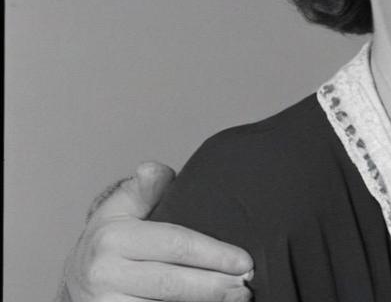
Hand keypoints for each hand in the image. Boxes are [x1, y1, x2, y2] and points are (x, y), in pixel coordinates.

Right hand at [59, 162, 253, 301]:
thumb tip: (153, 169)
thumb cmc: (110, 243)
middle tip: (246, 285)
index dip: (213, 254)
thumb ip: (143, 189)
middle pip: (172, 283)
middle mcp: (105, 273)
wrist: (76, 281)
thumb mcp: (119, 209)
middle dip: (215, 286)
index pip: (174, 245)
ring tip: (237, 299)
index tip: (244, 261)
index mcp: (113, 237)